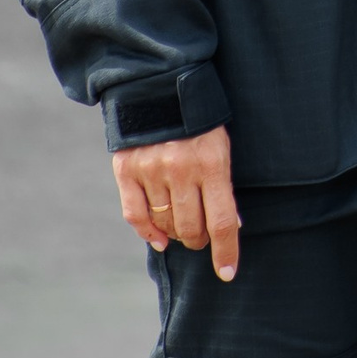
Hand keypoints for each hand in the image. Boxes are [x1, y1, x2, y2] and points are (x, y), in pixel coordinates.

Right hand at [112, 125, 240, 280]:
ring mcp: (150, 170)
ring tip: (181, 228)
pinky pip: (135, 215)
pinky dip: (147, 232)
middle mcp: (180, 169)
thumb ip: (222, 185)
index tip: (227, 273)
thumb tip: (230, 226)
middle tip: (200, 238)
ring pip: (165, 223)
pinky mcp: (126, 169)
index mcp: (211, 163)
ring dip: (175, 234)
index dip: (226, 251)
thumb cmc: (198, 119)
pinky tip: (158, 238)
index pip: (221, 221)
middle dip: (198, 240)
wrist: (159, 84)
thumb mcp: (220, 146)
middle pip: (191, 227)